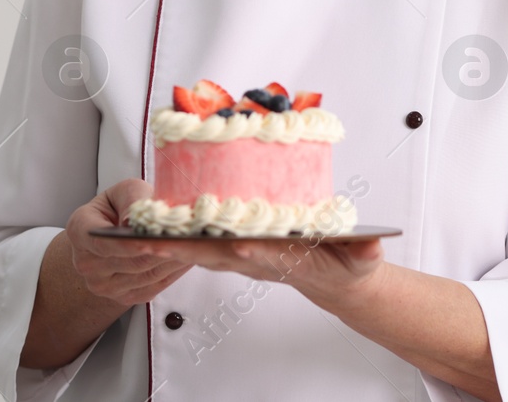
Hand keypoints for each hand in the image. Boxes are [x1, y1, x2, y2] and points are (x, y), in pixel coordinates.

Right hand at [64, 179, 191, 305]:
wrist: (109, 234)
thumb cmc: (117, 208)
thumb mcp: (124, 191)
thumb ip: (132, 198)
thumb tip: (137, 219)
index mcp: (80, 230)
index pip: (105, 242)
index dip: (132, 243)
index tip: (156, 239)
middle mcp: (86, 263)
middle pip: (131, 262)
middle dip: (163, 250)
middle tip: (190, 240)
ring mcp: (103, 285)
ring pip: (147, 276)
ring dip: (174, 261)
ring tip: (194, 246)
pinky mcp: (122, 298)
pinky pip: (154, 287)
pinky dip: (174, 273)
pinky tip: (187, 257)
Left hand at [135, 232, 386, 313]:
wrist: (336, 281)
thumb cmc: (347, 265)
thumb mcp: (363, 258)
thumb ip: (365, 251)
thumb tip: (372, 245)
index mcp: (286, 258)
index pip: (262, 254)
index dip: (246, 249)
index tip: (230, 242)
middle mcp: (257, 259)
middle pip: (217, 253)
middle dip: (186, 248)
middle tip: (152, 241)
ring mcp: (244, 257)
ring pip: (202, 249)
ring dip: (170, 245)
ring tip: (136, 235)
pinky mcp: (236, 250)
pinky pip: (202, 244)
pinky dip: (177, 237)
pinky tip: (153, 227)